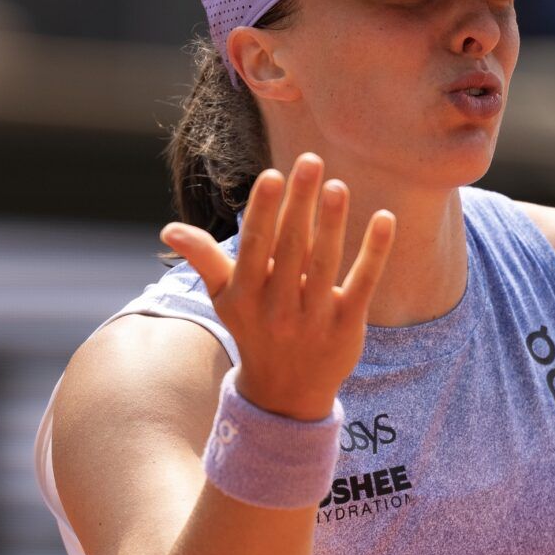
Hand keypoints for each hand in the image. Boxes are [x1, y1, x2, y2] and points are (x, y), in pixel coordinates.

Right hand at [160, 152, 394, 420]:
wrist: (286, 394)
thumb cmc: (255, 330)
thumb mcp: (226, 299)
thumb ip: (205, 260)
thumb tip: (169, 229)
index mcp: (247, 294)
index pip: (256, 246)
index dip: (264, 211)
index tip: (273, 176)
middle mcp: (278, 307)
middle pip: (291, 247)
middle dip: (300, 203)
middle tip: (310, 161)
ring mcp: (314, 318)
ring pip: (325, 263)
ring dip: (332, 222)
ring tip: (338, 185)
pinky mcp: (348, 326)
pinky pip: (363, 283)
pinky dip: (375, 251)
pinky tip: (384, 218)